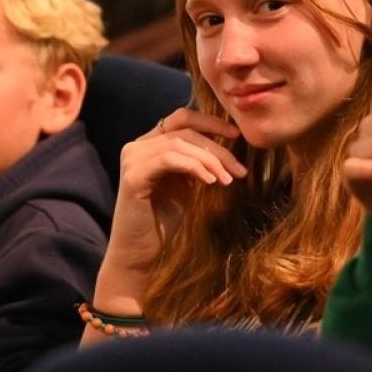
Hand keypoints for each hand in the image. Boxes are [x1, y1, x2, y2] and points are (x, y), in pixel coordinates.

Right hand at [91, 108, 244, 312]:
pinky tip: (210, 182)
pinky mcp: (133, 176)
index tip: (236, 135)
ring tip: (227, 181)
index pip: (181, 118)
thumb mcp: (185, 185)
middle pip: (185, 131)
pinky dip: (194, 167)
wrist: (139, 253)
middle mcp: (137, 146)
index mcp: (149, 144)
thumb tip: (224, 148)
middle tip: (238, 170)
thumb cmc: (162, 220)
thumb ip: (196, 163)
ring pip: (179, 144)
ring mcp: (132, 159)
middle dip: (217, 149)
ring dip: (210, 160)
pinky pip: (169, 159)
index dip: (210, 122)